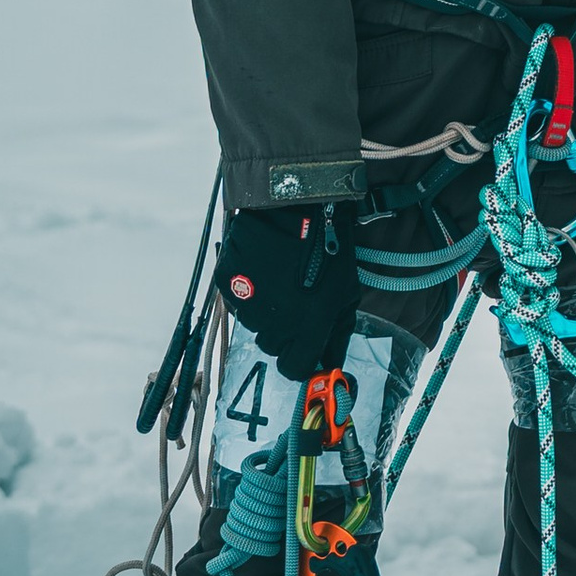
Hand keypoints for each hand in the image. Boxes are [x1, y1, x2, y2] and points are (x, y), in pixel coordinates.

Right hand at [215, 205, 359, 384]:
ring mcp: (248, 305)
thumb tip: (331, 361)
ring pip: (255, 325)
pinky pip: (238, 303)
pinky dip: (249, 293)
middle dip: (286, 332)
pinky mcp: (228, 286)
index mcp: (308, 327)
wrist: (295, 207)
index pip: (295, 369)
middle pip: (275, 347)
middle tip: (296, 303)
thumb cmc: (328, 249)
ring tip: (281, 281)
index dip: (301, 359)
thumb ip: (339, 333)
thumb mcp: (347, 293)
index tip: (305, 348)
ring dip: (267, 311)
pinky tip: (264, 271)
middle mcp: (276, 323)